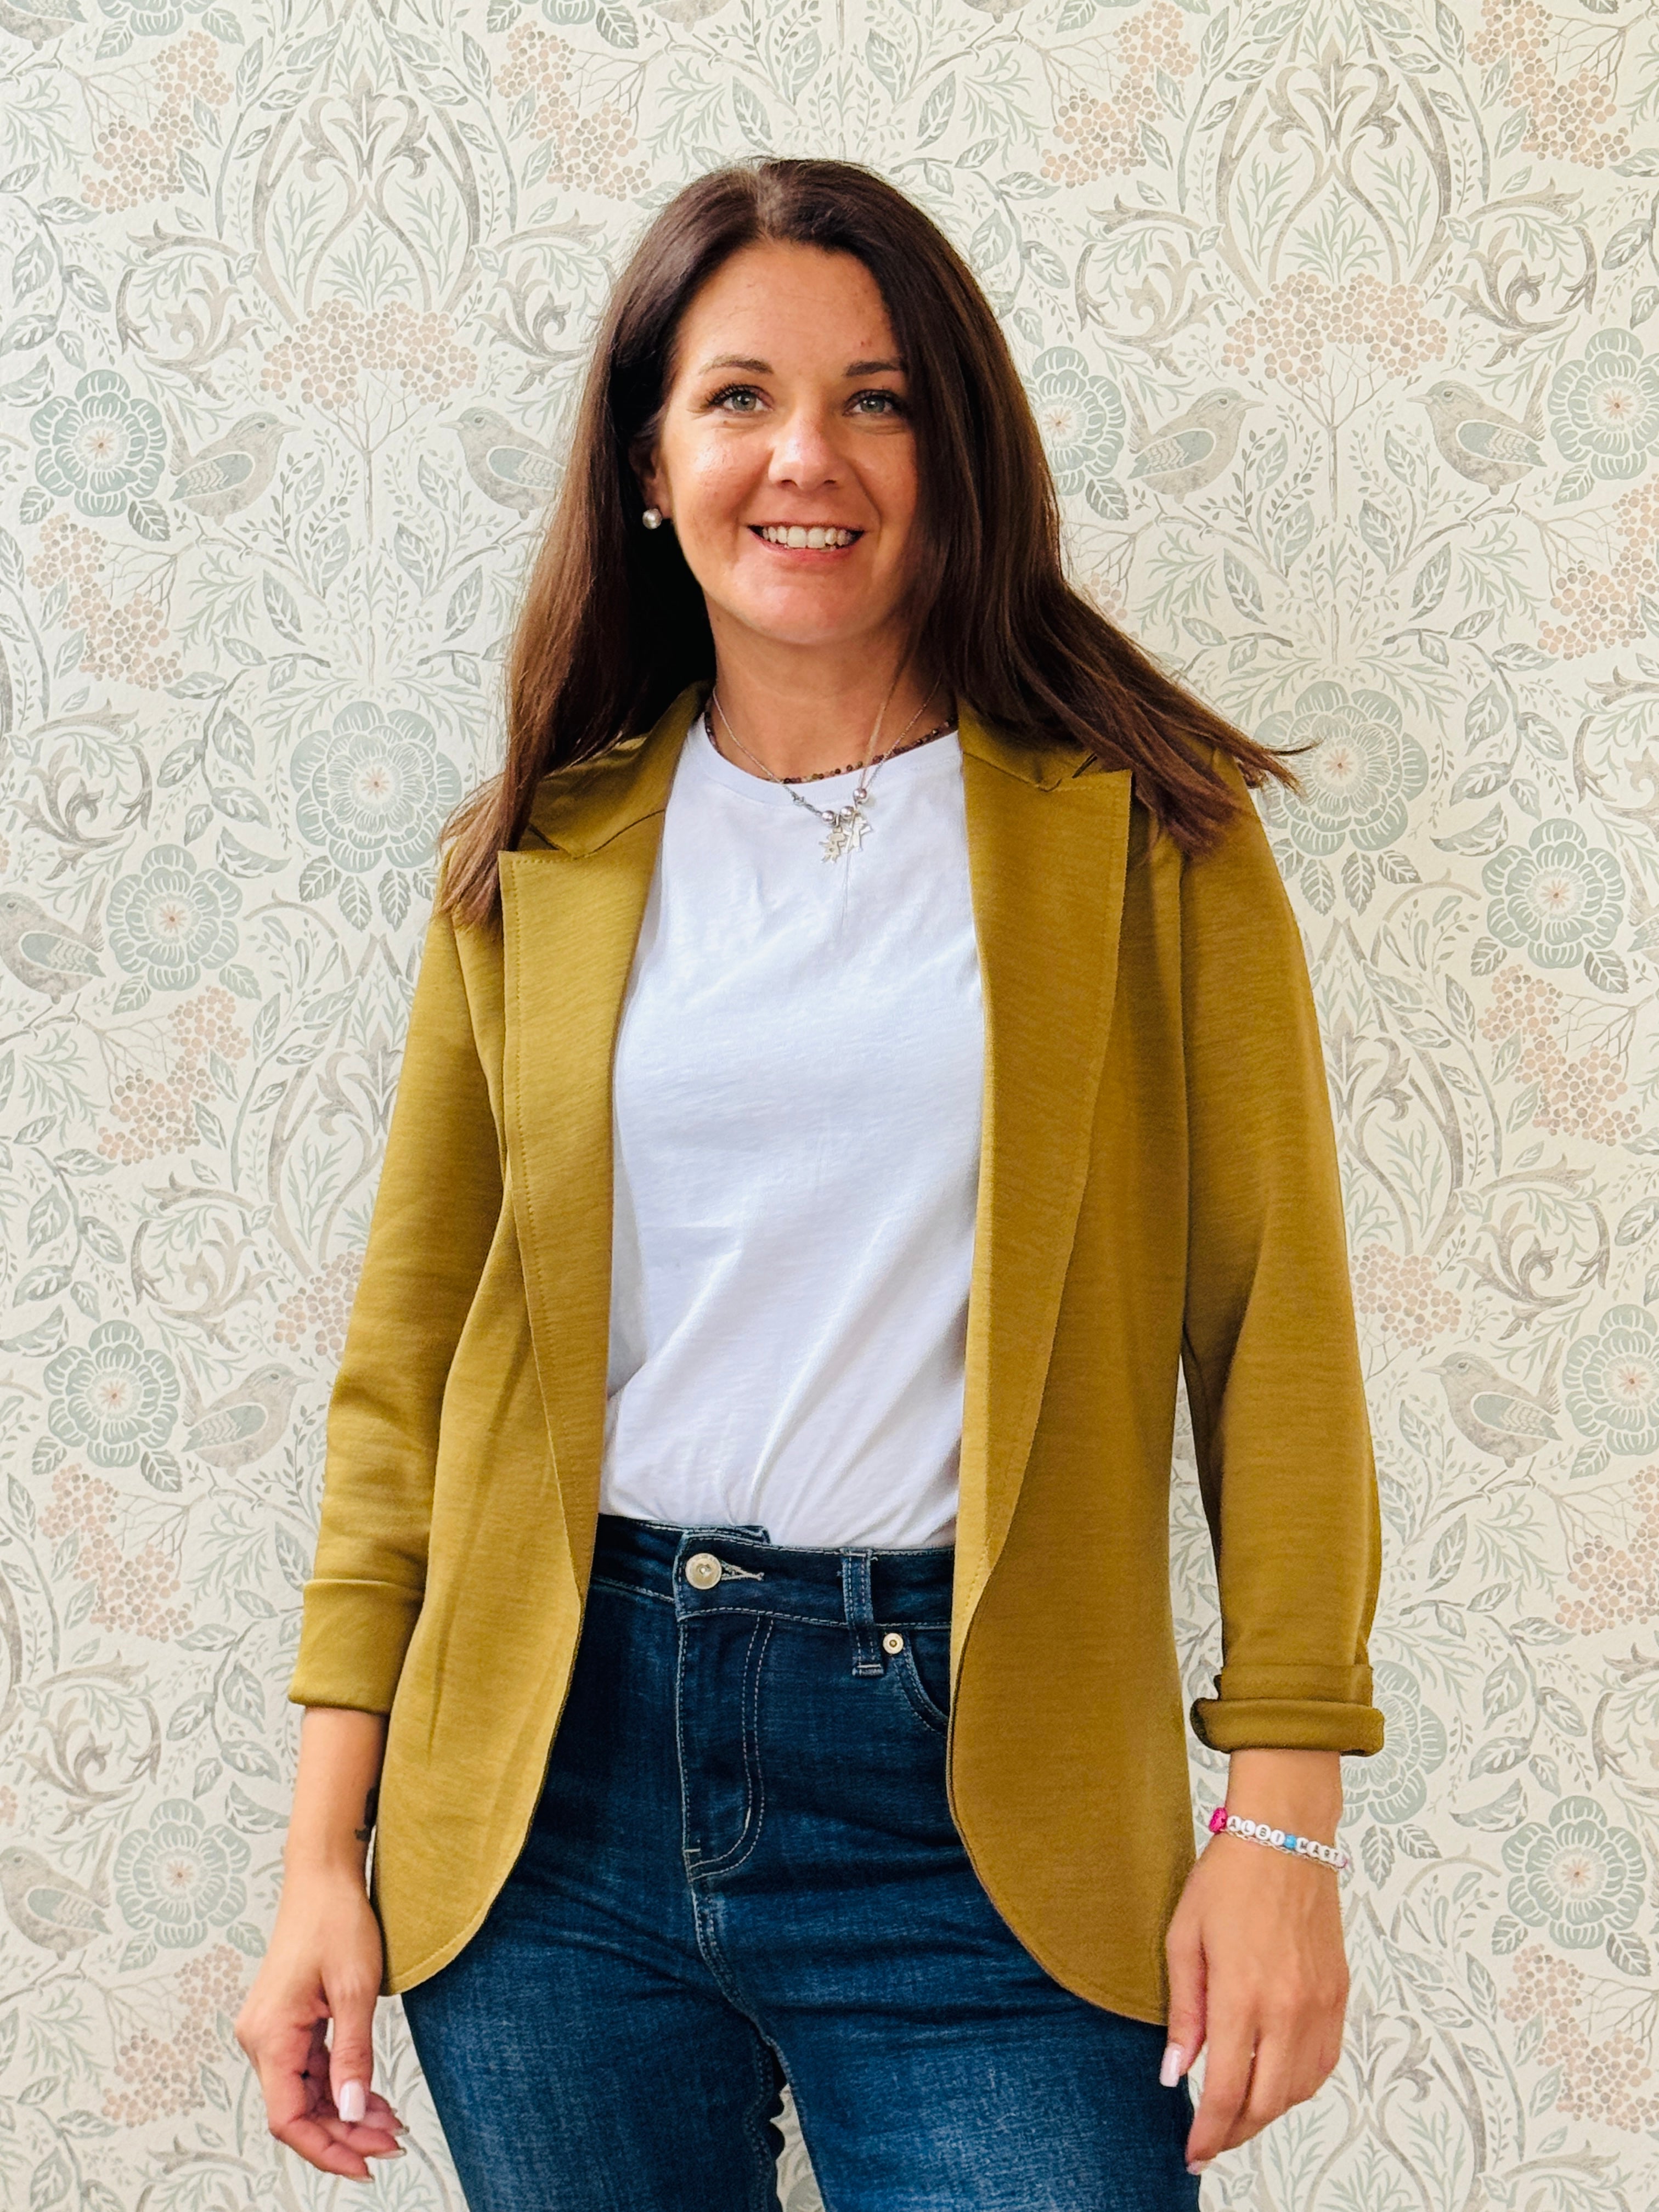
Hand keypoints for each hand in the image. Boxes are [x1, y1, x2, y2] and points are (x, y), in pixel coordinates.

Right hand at [235, 1862, 405, 2180]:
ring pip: (306, 2093)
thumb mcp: (356, 1989)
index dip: (325, 2149)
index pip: (288, 2118)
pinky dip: (340, 2085)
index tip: (365, 2166)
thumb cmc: (336, 1919)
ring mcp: (272, 2031)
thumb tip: (350, 2112)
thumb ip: (353, 2055)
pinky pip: (311, 2069)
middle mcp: (261, 2038)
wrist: (323, 1875)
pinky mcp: (287, 2022)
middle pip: (297, 2111)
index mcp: (270, 2035)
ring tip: (390, 2125)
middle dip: (343, 2134)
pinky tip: (371, 2097)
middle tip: (391, 2145)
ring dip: (345, 2113)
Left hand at [1162, 1825, 1348, 2170]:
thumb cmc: (1227, 1879)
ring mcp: (1320, 2005)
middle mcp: (1289, 2009)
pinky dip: (1299, 2085)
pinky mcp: (1339, 1995)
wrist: (1286, 1836)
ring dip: (1268, 2112)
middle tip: (1210, 2142)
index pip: (1227, 2091)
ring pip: (1299, 2090)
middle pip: (1267, 2103)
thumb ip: (1184, 2012)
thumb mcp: (1184, 1939)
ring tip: (1237, 2114)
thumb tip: (1175, 2073)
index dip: (1208, 2133)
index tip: (1193, 2153)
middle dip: (1236, 2134)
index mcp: (1243, 1995)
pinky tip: (1275, 2081)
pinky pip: (1324, 2062)